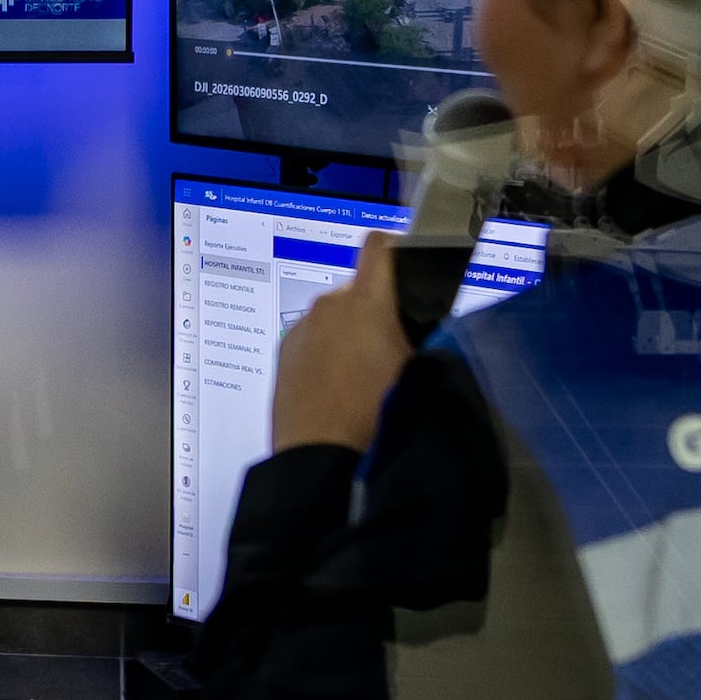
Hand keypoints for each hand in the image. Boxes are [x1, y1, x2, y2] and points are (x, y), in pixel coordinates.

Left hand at [271, 236, 415, 454]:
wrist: (320, 453)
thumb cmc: (375, 411)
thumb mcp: (415, 370)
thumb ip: (417, 336)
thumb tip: (416, 327)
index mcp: (366, 300)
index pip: (378, 246)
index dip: (392, 248)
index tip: (402, 261)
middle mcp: (330, 304)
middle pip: (357, 289)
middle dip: (374, 309)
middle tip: (389, 347)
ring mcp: (302, 326)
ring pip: (333, 316)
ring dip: (347, 332)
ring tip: (360, 374)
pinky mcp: (284, 351)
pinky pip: (312, 338)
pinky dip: (324, 350)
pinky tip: (334, 385)